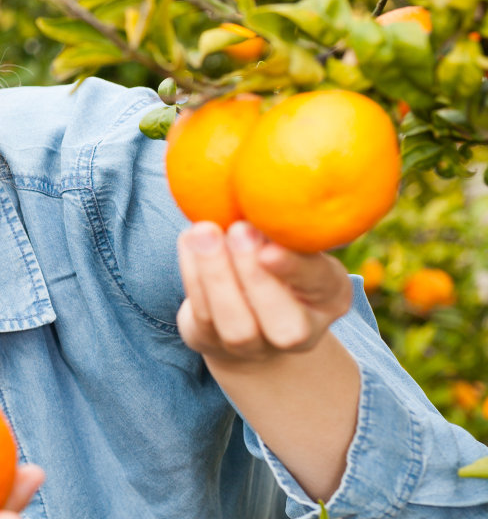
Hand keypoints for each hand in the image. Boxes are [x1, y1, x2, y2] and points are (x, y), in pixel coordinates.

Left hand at [176, 220, 352, 368]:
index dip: (296, 269)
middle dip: (256, 278)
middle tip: (238, 230)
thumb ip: (285, 223)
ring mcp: (253, 347)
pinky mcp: (211, 342)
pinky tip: (189, 241)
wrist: (245, 307)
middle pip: (283, 324)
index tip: (272, 247)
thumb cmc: (276, 256)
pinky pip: (201, 316)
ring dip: (216, 275)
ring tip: (203, 232)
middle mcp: (299, 332)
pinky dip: (192, 275)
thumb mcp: (294, 240)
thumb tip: (257, 172)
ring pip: (236, 326)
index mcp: (330, 298)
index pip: (321, 285)